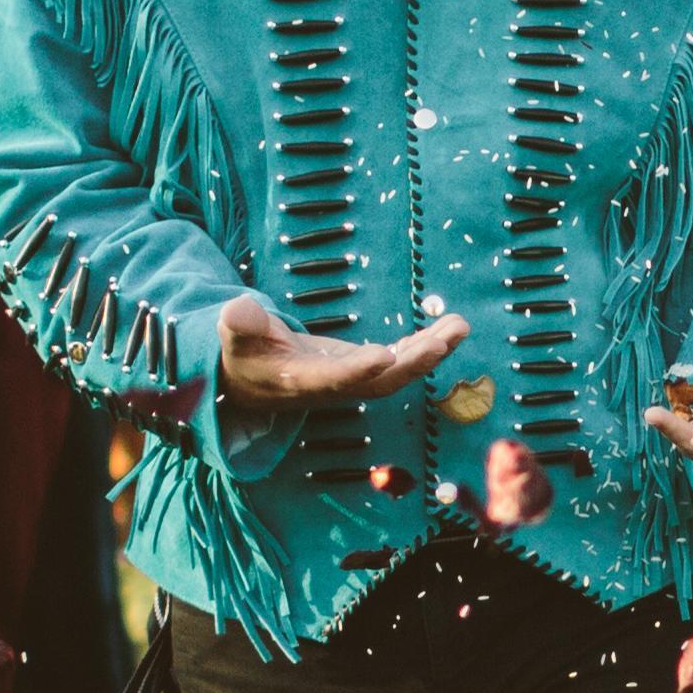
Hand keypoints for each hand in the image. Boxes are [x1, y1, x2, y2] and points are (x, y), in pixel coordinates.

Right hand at [214, 293, 463, 409]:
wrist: (249, 380)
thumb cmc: (241, 354)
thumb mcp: (233, 337)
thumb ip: (239, 324)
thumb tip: (237, 308)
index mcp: (302, 379)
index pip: (336, 377)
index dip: (361, 369)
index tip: (387, 355)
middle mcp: (335, 385)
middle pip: (383, 380)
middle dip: (418, 360)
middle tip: (449, 336)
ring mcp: (351, 378)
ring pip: (398, 371)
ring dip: (430, 350)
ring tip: (459, 325)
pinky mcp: (359, 367)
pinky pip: (398, 361)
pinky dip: (422, 346)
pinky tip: (446, 330)